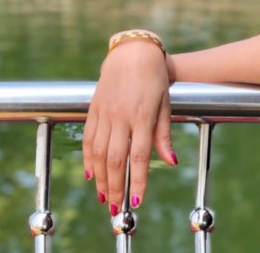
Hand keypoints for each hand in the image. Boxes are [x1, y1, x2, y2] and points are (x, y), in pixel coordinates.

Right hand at [83, 41, 176, 214]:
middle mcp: (121, 116)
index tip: (136, 201)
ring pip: (99, 152)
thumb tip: (171, 161)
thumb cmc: (154, 78)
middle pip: (115, 159)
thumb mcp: (165, 104)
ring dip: (101, 178)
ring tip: (104, 197)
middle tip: (116, 208)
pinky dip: (88, 159)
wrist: (132, 52)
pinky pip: (89, 138)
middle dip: (116, 186)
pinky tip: (91, 175)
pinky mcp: (94, 109)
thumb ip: (164, 134)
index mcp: (142, 115)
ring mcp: (105, 112)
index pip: (138, 156)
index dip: (137, 180)